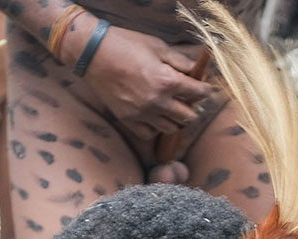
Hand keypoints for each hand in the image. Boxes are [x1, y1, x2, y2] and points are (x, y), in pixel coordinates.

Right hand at [77, 27, 212, 138]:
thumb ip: (179, 61)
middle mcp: (157, 102)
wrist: (93, 53)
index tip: (203, 89)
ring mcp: (142, 114)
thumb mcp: (157, 46)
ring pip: (171, 129)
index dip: (203, 90)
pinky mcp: (128, 120)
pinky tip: (154, 116)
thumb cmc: (125, 44)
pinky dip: (156, 128)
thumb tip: (196, 70)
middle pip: (188, 117)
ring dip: (175, 120)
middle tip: (187, 100)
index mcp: (167, 81)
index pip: (197, 93)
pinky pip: (150, 134)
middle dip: (192, 108)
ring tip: (171, 108)